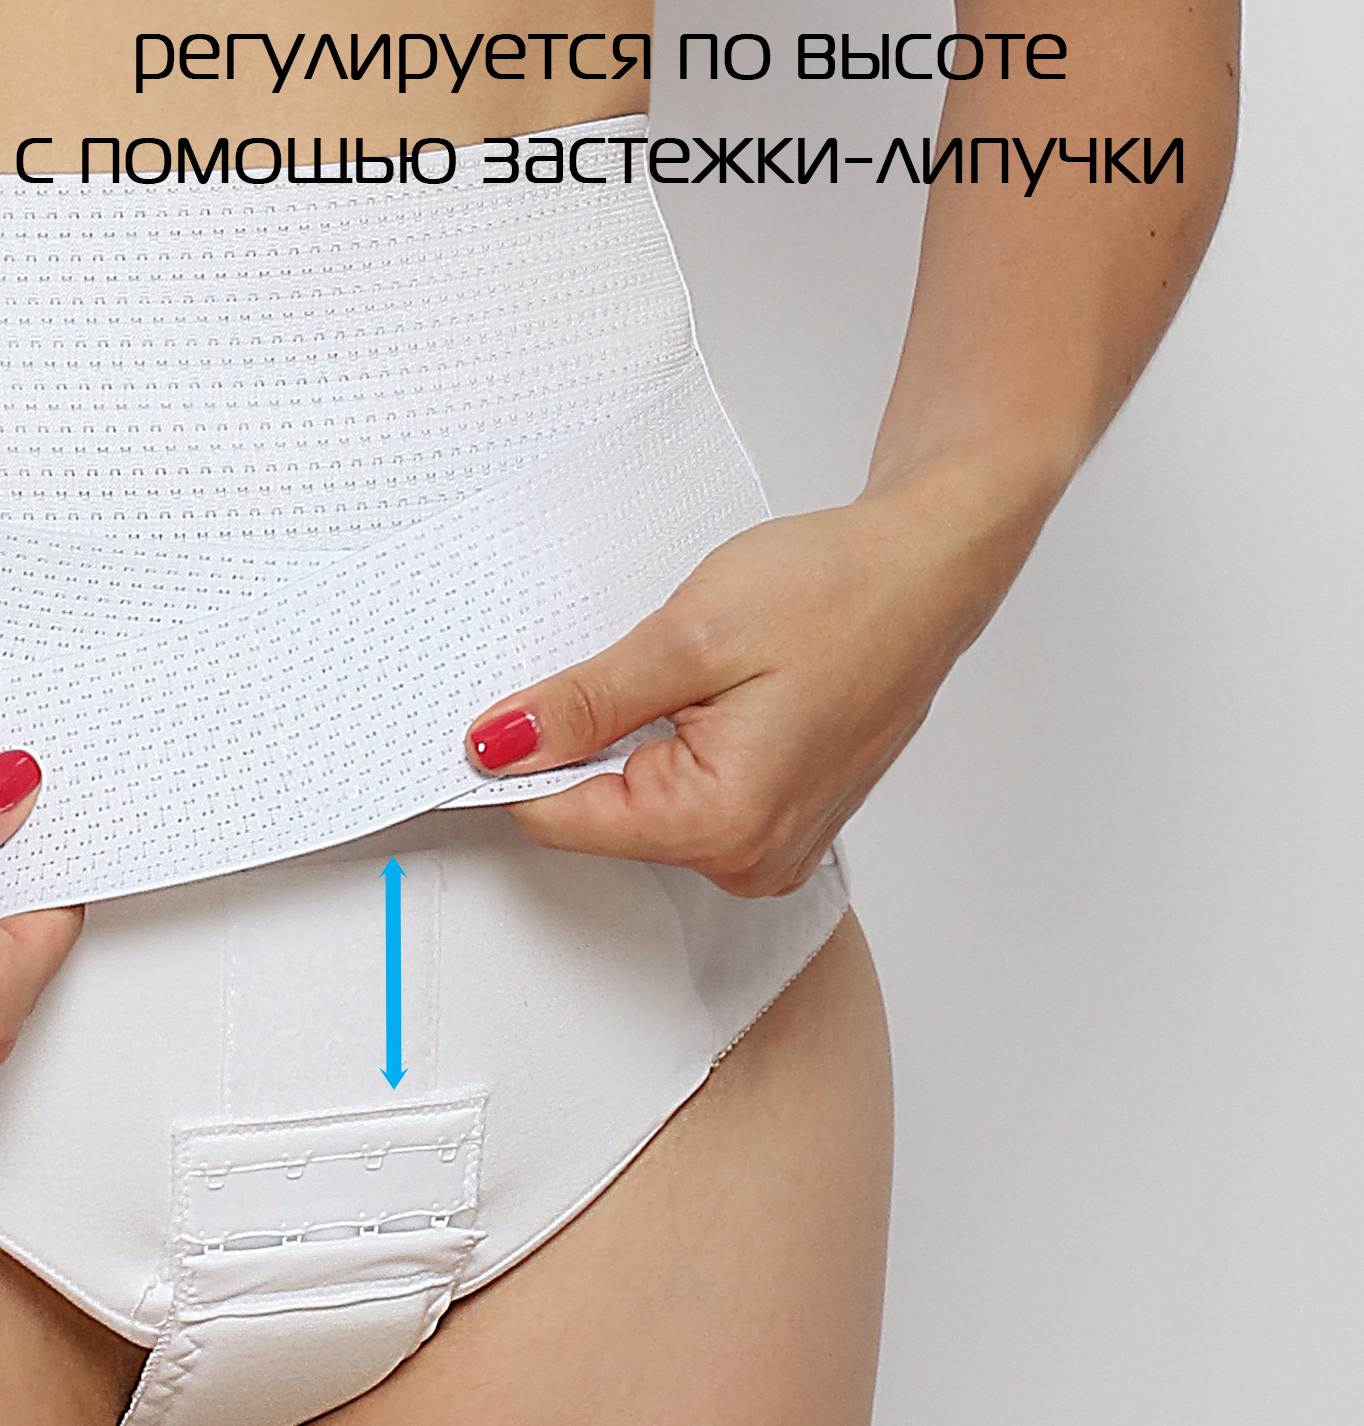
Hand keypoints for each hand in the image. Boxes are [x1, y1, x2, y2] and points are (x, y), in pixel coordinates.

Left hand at [463, 469, 1030, 895]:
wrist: (929, 567)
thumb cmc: (836, 592)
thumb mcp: (684, 637)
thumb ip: (583, 704)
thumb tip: (496, 747)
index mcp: (722, 823)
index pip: (558, 821)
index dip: (514, 762)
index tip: (496, 708)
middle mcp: (750, 859)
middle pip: (598, 819)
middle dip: (580, 746)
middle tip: (620, 665)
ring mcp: (771, 846)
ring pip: (639, 807)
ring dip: (629, 742)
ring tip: (678, 672)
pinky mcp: (779, 820)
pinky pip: (686, 797)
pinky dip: (669, 746)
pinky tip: (703, 692)